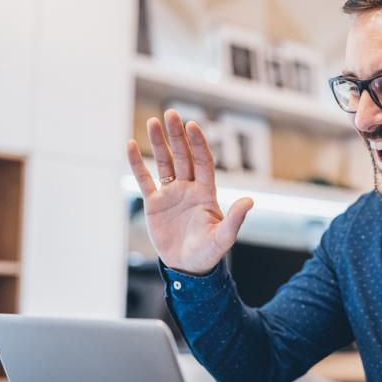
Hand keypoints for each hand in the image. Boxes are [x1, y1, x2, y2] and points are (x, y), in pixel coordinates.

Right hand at [126, 109, 252, 274]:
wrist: (187, 267)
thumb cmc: (208, 253)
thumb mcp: (223, 238)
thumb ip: (235, 219)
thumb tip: (250, 201)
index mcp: (206, 193)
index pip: (203, 162)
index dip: (198, 144)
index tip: (192, 126)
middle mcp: (189, 189)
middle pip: (183, 156)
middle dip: (177, 136)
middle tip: (171, 114)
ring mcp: (171, 194)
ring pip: (164, 163)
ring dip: (159, 143)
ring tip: (153, 121)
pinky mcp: (154, 204)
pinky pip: (144, 179)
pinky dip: (137, 164)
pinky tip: (131, 145)